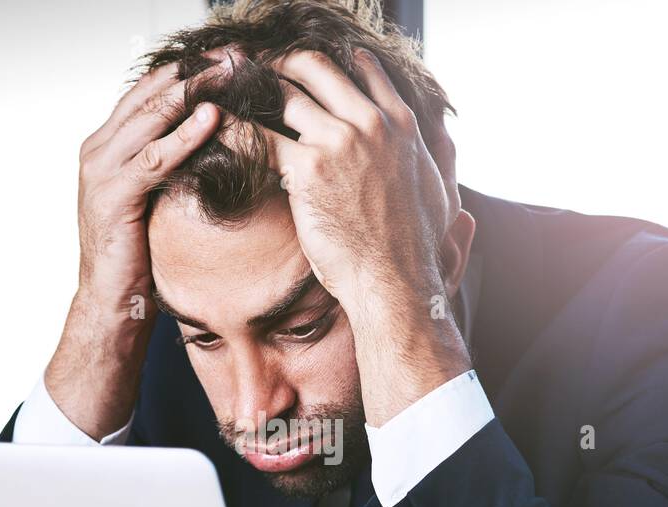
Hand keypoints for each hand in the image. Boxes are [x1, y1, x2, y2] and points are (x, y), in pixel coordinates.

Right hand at [47, 64, 220, 438]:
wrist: (111, 302)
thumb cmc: (138, 255)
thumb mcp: (153, 197)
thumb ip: (167, 164)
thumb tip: (208, 139)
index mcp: (106, 145)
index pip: (148, 92)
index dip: (187, 71)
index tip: (228, 57)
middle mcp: (98, 150)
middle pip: (150, 94)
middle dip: (195, 71)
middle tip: (235, 53)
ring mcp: (101, 171)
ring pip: (151, 118)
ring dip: (194, 92)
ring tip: (230, 72)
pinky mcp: (114, 196)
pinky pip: (154, 158)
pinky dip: (184, 136)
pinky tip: (213, 119)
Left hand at [250, 50, 470, 424]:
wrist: (395, 281)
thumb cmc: (416, 249)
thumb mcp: (440, 191)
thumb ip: (438, 157)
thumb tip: (446, 140)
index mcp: (402, 123)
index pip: (364, 68)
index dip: (333, 63)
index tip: (309, 72)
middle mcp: (372, 122)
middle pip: (318, 67)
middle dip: (284, 65)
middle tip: (261, 73)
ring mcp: (339, 140)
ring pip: (286, 93)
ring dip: (257, 92)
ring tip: (236, 99)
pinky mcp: (307, 167)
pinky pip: (262, 136)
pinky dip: (238, 130)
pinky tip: (221, 129)